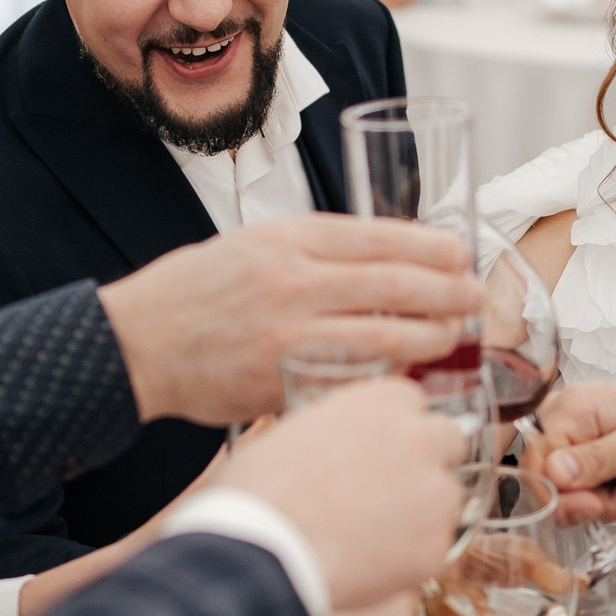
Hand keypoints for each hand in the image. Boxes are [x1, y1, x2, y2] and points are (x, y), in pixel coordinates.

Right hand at [97, 214, 479, 426]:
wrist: (137, 343)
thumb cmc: (194, 292)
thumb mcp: (252, 245)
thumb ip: (311, 250)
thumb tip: (381, 259)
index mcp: (288, 239)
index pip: (379, 237)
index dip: (431, 248)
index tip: (460, 256)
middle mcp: (293, 280)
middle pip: (395, 284)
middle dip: (448, 293)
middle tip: (478, 299)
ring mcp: (290, 333)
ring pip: (386, 334)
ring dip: (432, 337)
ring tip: (456, 337)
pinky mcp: (283, 379)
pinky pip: (354, 376)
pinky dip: (391, 375)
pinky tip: (413, 376)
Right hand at [214, 378, 466, 610]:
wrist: (262, 548)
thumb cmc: (259, 490)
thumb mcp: (295, 431)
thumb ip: (339, 427)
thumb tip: (345, 444)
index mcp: (381, 401)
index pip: (413, 403)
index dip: (397, 429)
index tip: (381, 449)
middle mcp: (418, 437)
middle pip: (449, 439)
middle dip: (427, 461)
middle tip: (390, 490)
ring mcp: (433, 492)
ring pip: (448, 496)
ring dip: (423, 510)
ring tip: (375, 533)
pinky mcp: (437, 544)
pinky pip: (436, 545)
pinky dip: (412, 555)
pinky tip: (372, 562)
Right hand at [533, 375, 615, 520]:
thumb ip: (600, 457)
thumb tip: (555, 472)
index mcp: (573, 407)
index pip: (537, 462)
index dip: (564, 492)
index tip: (598, 502)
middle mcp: (564, 422)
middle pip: (548, 483)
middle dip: (590, 501)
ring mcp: (573, 443)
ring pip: (565, 496)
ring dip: (606, 503)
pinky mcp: (584, 461)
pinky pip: (581, 497)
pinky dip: (610, 501)